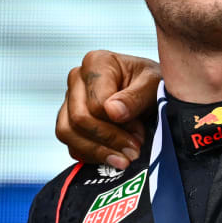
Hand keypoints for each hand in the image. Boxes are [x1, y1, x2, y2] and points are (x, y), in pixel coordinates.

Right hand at [55, 50, 160, 168]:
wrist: (154, 92)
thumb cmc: (154, 83)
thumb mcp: (154, 85)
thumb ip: (135, 97)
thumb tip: (112, 112)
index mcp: (96, 62)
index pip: (96, 103)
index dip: (118, 125)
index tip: (140, 134)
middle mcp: (77, 79)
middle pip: (79, 119)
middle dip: (108, 140)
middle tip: (133, 152)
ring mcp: (70, 100)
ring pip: (67, 133)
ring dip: (98, 152)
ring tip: (124, 160)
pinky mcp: (70, 121)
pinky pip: (71, 144)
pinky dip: (91, 156)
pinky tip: (113, 158)